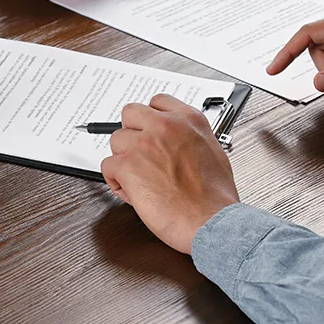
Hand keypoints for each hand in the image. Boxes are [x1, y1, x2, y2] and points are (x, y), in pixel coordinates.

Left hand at [100, 94, 239, 254]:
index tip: (149, 129)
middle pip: (130, 114)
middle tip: (139, 153)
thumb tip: (178, 142)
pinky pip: (107, 166)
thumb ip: (191, 139)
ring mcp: (144, 144)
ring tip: (139, 178)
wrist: (212, 221)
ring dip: (124, 159)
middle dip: (132, 133)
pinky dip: (115, 181)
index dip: (149, 118)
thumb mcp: (214, 152)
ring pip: (116, 140)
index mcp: (188, 120)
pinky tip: (132, 191)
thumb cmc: (215, 198)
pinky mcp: (128, 165)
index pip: (157, 102)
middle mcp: (165, 126)